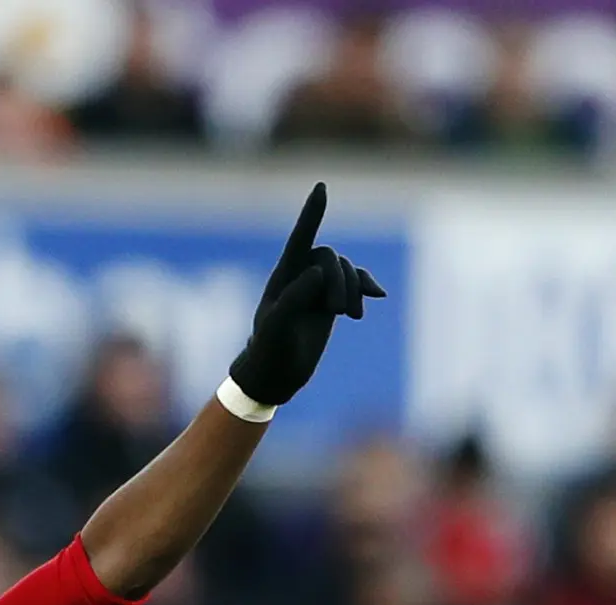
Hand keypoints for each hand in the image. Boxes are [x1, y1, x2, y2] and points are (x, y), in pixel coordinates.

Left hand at [228, 183, 387, 406]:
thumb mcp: (276, 326)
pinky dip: (366, 286)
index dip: (311, 214)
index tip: (321, 187)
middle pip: (331, 258)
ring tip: (352, 316)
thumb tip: (316, 272)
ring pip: (346, 270)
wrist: (277, 373)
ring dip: (354, 289)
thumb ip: (294, 298)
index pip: (300, 239)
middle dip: (341, 281)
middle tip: (339, 313)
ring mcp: (317, 287)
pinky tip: (378, 295)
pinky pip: (355, 283)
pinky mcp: (331, 301)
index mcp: (282, 277)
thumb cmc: (269, 350)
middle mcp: (300, 276)